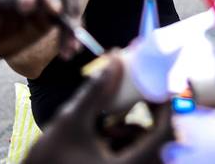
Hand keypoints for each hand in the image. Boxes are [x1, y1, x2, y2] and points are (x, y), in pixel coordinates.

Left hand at [0, 0, 80, 59]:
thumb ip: (6, 0)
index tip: (54, 10)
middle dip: (69, 5)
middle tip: (70, 27)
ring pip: (69, 1)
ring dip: (74, 23)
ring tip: (71, 47)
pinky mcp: (51, 13)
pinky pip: (68, 20)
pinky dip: (72, 34)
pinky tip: (71, 50)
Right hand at [25, 59, 172, 163]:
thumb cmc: (47, 160)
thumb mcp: (71, 121)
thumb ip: (96, 91)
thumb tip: (115, 60)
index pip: (164, 135)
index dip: (167, 106)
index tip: (161, 83)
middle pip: (161, 143)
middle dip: (152, 115)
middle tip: (143, 94)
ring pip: (148, 150)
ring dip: (137, 131)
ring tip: (110, 124)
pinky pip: (135, 157)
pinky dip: (127, 143)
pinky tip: (105, 136)